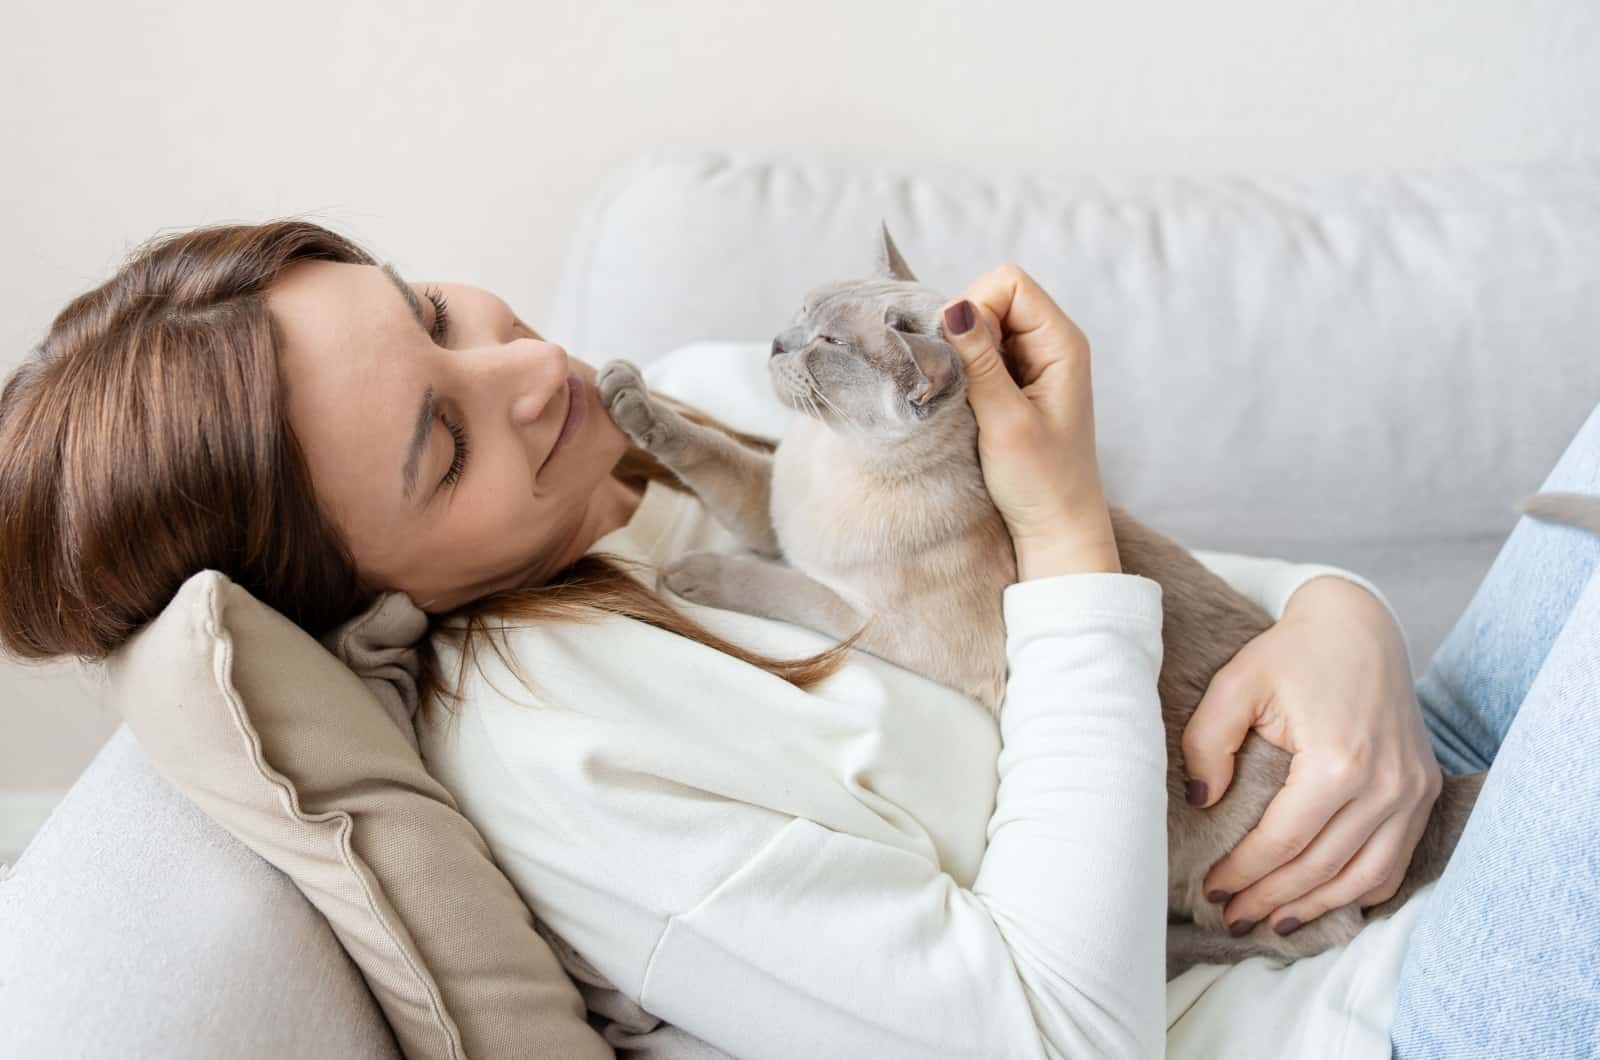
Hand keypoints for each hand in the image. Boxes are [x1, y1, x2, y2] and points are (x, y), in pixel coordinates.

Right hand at [939, 266, 1118, 578]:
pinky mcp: (1015, 384)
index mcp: (1062, 343)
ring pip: (981, 327)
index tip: (962, 357)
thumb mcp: (1005, 420)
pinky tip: (964, 403)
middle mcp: (1050, 343)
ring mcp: (1032, 363)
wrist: (1056, 528)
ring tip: (962, 397)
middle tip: (960, 381)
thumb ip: (979, 362)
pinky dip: (964, 370)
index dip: (976, 307)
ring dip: (962, 354)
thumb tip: (952, 308)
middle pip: (993, 298)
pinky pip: (980, 354)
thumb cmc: (1041, 481)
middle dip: (964, 330)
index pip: (1009, 283)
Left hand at [1182, 575, 1441, 934]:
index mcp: (1339, 761)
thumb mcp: (1235, 684)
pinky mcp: (1425, 789)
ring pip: (1366, 877)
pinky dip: (1362, 890)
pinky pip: (1397, 861)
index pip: (1284, 842)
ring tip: (1272, 920)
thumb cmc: (1291, 653)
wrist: (1359, 625)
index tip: (1211, 889)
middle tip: (1232, 916)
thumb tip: (1204, 801)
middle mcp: (1386, 784)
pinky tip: (1324, 899)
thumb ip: (1208, 742)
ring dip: (1317, 906)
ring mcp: (1414, 790)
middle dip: (1272, 899)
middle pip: (1323, 868)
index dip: (1244, 872)